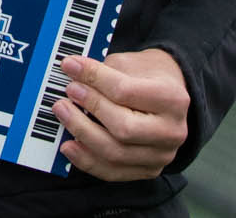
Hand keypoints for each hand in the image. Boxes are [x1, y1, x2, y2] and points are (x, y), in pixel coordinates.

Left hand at [51, 47, 189, 181]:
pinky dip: (87, 160)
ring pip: (115, 153)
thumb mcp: (130, 64)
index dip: (93, 78)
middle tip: (68, 92)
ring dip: (82, 133)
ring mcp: (161, 155)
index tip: (70, 66)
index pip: (125, 91)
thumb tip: (72, 76)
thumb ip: (103, 71)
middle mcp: (172, 131)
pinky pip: (113, 172)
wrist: (169, 96)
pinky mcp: (148, 170)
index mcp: (172, 99)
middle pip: (123, 128)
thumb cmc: (147, 77)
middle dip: (90, 108)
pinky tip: (68, 145)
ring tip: (63, 113)